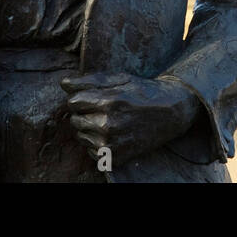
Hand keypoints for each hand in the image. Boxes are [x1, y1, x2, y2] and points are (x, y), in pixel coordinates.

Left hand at [61, 72, 201, 163]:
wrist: (172, 113)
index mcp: (108, 102)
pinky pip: (91, 152)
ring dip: (90, 129)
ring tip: (111, 121)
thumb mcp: (121, 78)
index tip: (95, 96)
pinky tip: (114, 134)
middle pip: (74, 120)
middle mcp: (108, 125)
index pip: (73, 102)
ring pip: (81, 137)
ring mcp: (112, 144)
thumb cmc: (145, 92)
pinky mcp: (115, 158)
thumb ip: (90, 81)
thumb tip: (63, 84)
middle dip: (85, 113)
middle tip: (105, 109)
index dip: (82, 98)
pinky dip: (98, 144)